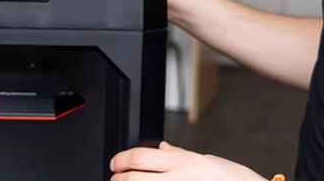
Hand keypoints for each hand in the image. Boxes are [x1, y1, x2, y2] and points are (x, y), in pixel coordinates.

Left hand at [110, 141, 266, 180]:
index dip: (121, 160)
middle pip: (133, 177)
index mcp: (183, 162)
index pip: (139, 157)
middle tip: (114, 178)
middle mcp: (178, 179)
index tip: (115, 163)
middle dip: (118, 178)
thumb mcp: (209, 161)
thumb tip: (162, 147)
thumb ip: (180, 155)